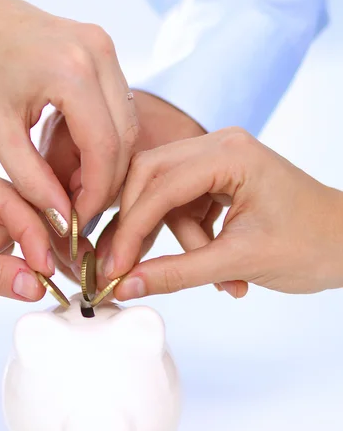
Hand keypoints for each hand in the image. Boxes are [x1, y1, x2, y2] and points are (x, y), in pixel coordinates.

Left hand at [0, 0, 136, 236]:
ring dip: (102, 161)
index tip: (78, 220)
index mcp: (71, 71)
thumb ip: (31, 178)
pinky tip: (69, 154)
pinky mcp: (101, 51)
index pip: (105, 148)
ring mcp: (104, 48)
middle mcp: (98, 53)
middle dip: (104, 181)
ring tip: (68, 182)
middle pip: (124, 137)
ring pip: (125, 124)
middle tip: (76, 207)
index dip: (96, 192)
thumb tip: (61, 218)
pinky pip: (114, 107)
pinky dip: (98, 137)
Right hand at [108, 128, 342, 298]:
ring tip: (216, 277)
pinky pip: (183, 206)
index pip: (160, 187)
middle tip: (127, 266)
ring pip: (165, 196)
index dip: (132, 230)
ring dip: (178, 241)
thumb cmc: (313, 245)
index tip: (115, 266)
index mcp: (230, 153)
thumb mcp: (239, 261)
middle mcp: (220, 145)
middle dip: (138, 226)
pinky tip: (217, 266)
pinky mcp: (220, 180)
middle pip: (150, 179)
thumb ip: (177, 273)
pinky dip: (192, 239)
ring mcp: (219, 161)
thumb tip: (127, 285)